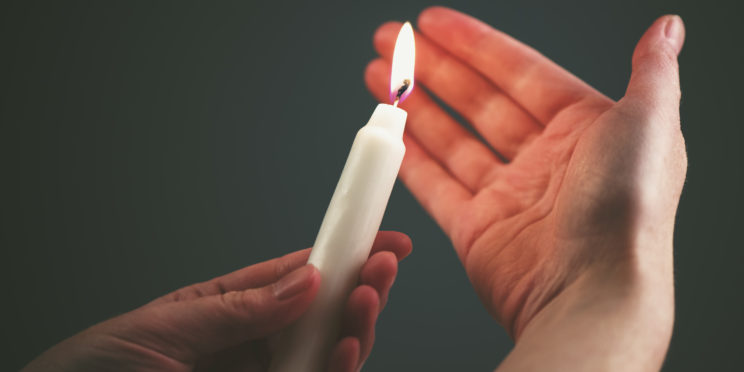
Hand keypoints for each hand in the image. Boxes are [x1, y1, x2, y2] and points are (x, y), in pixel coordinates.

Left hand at [23, 231, 411, 371]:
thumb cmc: (100, 366)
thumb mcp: (165, 326)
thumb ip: (238, 309)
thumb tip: (303, 282)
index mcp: (233, 307)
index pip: (299, 275)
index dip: (343, 253)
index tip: (379, 236)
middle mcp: (257, 343)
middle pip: (325, 313)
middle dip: (360, 287)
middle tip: (381, 266)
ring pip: (328, 352)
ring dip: (356, 327)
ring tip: (366, 299)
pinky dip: (335, 368)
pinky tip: (344, 347)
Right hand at [366, 6, 684, 341]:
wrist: (593, 291)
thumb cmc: (627, 212)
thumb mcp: (649, 125)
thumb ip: (651, 73)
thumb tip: (668, 29)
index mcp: (583, 129)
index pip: (518, 73)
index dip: (474, 45)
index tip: (433, 23)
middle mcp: (544, 160)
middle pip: (477, 102)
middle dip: (433, 68)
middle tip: (393, 42)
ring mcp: (507, 195)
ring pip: (451, 139)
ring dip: (415, 107)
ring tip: (381, 77)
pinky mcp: (476, 228)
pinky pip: (435, 185)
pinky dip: (410, 160)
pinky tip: (389, 132)